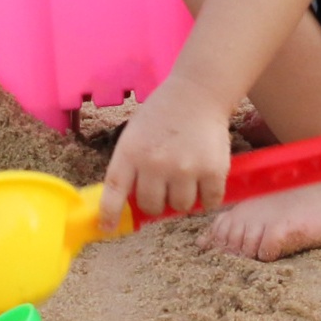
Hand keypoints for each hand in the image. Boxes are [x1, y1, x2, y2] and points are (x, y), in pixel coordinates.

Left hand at [97, 73, 233, 231]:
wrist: (197, 93)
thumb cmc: (162, 114)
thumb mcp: (134, 134)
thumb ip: (130, 165)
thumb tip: (129, 202)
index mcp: (130, 153)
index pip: (114, 193)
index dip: (110, 214)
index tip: (108, 228)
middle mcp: (155, 164)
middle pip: (151, 206)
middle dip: (156, 201)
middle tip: (164, 186)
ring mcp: (185, 169)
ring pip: (180, 207)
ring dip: (182, 198)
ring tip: (186, 177)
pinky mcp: (212, 171)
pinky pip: (208, 202)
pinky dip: (207, 197)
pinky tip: (205, 178)